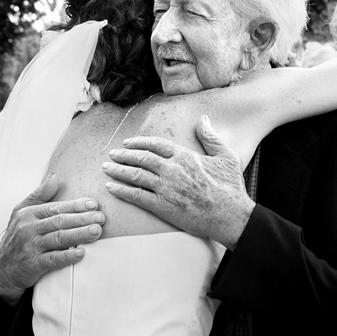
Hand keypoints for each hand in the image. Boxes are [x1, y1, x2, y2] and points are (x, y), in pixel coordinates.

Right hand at [0, 173, 105, 306]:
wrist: (3, 268)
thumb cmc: (17, 236)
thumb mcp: (22, 212)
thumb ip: (39, 195)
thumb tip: (54, 176)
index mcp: (29, 214)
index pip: (55, 207)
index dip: (75, 206)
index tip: (94, 205)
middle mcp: (28, 229)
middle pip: (59, 221)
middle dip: (82, 219)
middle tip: (101, 218)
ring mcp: (30, 247)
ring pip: (58, 238)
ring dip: (79, 234)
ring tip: (96, 231)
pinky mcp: (32, 265)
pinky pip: (52, 259)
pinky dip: (67, 256)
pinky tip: (81, 253)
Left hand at [103, 115, 254, 250]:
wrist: (229, 215)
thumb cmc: (230, 187)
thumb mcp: (226, 156)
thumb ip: (211, 137)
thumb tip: (203, 119)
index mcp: (185, 156)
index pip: (155, 144)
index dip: (139, 142)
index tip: (128, 143)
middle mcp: (172, 169)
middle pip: (141, 158)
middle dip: (124, 155)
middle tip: (112, 154)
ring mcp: (165, 188)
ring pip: (135, 175)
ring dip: (118, 170)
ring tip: (106, 168)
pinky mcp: (162, 206)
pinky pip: (136, 196)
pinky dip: (122, 190)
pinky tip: (111, 187)